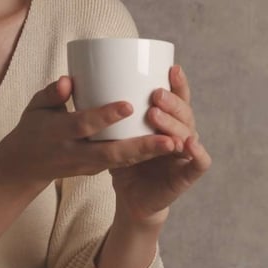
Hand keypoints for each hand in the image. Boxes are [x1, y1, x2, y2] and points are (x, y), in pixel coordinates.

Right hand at [0, 76, 181, 186]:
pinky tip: (165, 149)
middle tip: (170, 140)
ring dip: (148, 155)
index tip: (129, 105)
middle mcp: (74, 153)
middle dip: (141, 147)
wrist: (25, 165)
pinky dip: (142, 158)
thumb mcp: (35, 107)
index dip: (105, 116)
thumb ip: (52, 93)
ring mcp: (86, 166)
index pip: (84, 125)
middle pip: (111, 152)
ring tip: (176, 145)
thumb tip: (69, 80)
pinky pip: (121, 165)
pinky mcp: (96, 170)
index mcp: (58, 134)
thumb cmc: (34, 126)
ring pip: (120, 163)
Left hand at [110, 65, 210, 223]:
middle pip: (184, 112)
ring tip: (156, 116)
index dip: (179, 83)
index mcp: (167, 121)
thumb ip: (98, 112)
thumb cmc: (122, 164)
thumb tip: (67, 82)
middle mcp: (180, 134)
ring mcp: (186, 155)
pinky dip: (198, 153)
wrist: (131, 200)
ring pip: (189, 133)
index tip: (171, 68)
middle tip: (155, 95)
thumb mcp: (111, 135)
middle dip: (173, 102)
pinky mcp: (187, 176)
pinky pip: (200, 163)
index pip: (178, 98)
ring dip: (175, 123)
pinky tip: (187, 143)